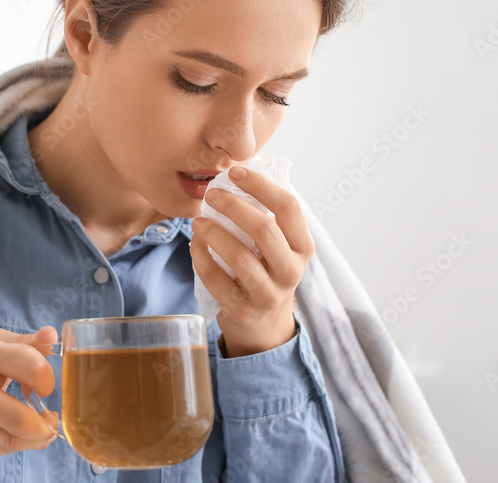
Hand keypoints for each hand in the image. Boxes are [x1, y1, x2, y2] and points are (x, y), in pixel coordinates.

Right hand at [0, 325, 58, 482]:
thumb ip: (28, 344)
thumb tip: (51, 334)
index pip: (31, 366)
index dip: (47, 381)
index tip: (45, 387)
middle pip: (21, 418)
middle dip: (45, 426)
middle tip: (51, 422)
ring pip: (10, 438)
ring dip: (32, 439)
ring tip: (37, 431)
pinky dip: (12, 447)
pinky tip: (12, 437)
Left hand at [190, 167, 312, 357]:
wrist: (263, 325)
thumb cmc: (266, 271)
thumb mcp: (278, 248)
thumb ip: (266, 217)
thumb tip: (239, 174)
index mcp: (303, 247)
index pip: (289, 207)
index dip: (261, 185)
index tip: (236, 172)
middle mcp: (291, 271)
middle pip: (264, 230)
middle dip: (233, 206)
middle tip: (212, 194)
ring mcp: (268, 293)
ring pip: (239, 256)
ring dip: (213, 232)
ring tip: (198, 220)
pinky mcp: (242, 309)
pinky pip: (216, 279)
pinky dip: (200, 256)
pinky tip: (194, 243)